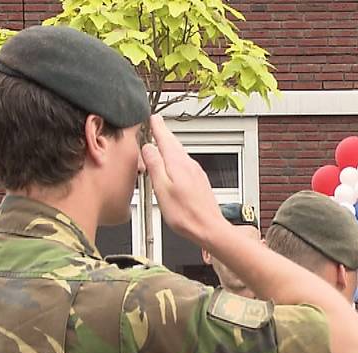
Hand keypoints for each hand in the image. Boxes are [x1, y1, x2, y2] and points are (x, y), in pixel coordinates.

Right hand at [141, 115, 230, 245]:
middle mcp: (190, 165)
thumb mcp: (162, 188)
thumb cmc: (186, 214)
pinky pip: (184, 164)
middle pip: (174, 144)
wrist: (209, 229)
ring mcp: (196, 173)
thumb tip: (148, 148)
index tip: (152, 117)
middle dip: (163, 134)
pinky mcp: (199, 182)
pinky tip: (172, 164)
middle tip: (156, 124)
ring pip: (179, 154)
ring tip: (160, 141)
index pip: (165, 139)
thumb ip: (155, 165)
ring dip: (169, 146)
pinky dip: (175, 158)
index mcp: (178, 164)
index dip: (157, 127)